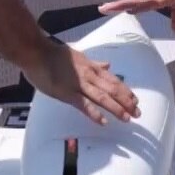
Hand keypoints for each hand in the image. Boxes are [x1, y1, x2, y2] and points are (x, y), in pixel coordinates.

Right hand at [21, 40, 140, 124]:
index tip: (135, 100)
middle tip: (138, 113)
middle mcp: (89, 76)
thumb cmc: (53, 54)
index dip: (126, 91)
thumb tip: (107, 65)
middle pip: (113, 90)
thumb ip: (93, 62)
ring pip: (102, 97)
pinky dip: (94, 113)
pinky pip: (83, 104)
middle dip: (126, 102)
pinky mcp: (67, 93)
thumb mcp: (78, 55)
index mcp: (91, 68)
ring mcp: (78, 84)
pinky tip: (103, 121)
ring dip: (116, 108)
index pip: (113, 80)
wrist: (36, 52)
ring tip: (127, 118)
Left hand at [98, 0, 174, 36]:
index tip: (112, 9)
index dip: (123, 7)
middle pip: (128, 3)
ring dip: (117, 5)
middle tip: (101, 9)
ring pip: (130, 2)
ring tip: (105, 8)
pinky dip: (129, 4)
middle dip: (115, 6)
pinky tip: (122, 8)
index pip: (134, 5)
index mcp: (151, 0)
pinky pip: (139, 2)